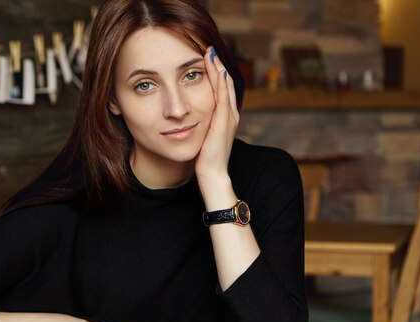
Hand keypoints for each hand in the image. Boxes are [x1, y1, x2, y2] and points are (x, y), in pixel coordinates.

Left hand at [195, 46, 239, 183]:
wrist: (212, 175)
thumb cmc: (205, 159)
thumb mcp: (203, 136)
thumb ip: (200, 124)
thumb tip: (189, 117)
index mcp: (225, 117)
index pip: (221, 89)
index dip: (215, 73)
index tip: (205, 59)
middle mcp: (230, 114)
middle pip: (225, 83)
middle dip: (217, 65)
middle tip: (209, 49)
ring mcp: (229, 117)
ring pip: (225, 86)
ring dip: (218, 68)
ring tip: (210, 53)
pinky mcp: (224, 121)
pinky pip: (222, 96)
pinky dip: (219, 81)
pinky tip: (215, 70)